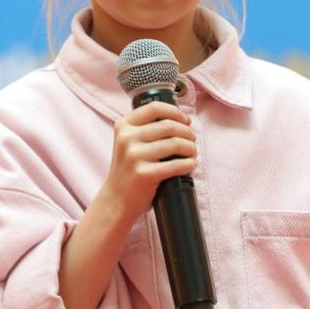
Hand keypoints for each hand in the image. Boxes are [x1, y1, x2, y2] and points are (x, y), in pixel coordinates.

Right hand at [102, 101, 196, 221]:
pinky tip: (191, 164)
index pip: (155, 108)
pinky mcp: (144, 174)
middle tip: (193, 140)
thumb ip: (145, 128)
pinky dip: (189, 164)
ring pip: (175, 143)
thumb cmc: (128, 170)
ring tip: (193, 153)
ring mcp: (134, 156)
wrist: (116, 200)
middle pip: (169, 125)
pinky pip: (176, 165)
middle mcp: (126, 138)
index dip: (175, 112)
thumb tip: (182, 120)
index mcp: (123, 126)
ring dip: (191, 148)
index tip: (186, 121)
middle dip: (187, 132)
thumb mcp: (128, 143)